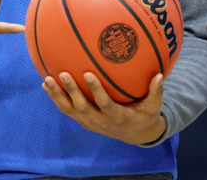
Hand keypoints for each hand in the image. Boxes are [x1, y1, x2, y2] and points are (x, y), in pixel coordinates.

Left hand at [42, 71, 166, 144]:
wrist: (134, 133)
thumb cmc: (145, 115)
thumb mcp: (154, 106)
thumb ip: (156, 91)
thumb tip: (160, 75)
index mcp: (118, 117)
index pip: (105, 104)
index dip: (95, 90)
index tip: (87, 73)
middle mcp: (101, 122)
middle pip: (82, 108)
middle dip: (72, 92)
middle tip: (62, 74)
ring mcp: (89, 122)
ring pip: (70, 110)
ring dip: (58, 95)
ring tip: (47, 79)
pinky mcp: (83, 120)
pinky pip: (66, 109)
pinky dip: (55, 98)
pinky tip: (45, 84)